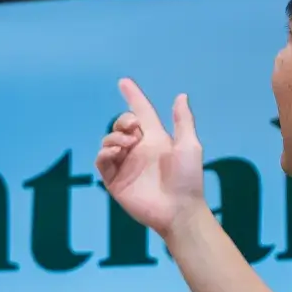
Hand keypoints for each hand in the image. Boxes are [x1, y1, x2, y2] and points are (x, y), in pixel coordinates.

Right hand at [96, 79, 205, 239]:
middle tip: (133, 129)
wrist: (179, 210)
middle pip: (121, 125)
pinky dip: (105, 153)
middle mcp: (138, 150)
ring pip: (108, 141)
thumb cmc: (189, 179)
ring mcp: (125, 165)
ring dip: (115, 137)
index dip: (133, 97)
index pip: (141, 112)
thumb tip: (181, 96)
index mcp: (155, 139)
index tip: (124, 82)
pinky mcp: (115, 181)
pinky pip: (102, 161)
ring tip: (128, 144)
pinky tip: (117, 153)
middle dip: (123, 120)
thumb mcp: (190, 146)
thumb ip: (183, 121)